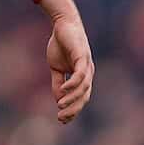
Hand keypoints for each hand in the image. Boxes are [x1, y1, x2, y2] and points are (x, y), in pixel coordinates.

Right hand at [38, 0, 92, 123]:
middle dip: (74, 109)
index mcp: (82, 76)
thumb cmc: (60, 44)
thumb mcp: (55, 67)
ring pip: (83, 88)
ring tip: (60, 106)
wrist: (62, 25)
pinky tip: (64, 91)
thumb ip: (57, 82)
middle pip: (84, 96)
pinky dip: (73, 84)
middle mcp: (88, 73)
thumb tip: (58, 99)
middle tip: (61, 118)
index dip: (73, 110)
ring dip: (72, 99)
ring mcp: (86, 65)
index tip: (61, 120)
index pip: (81, 98)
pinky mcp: (82, 57)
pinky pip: (80, 74)